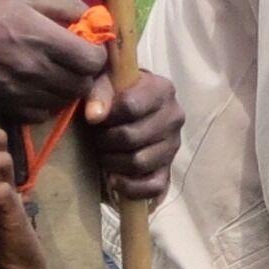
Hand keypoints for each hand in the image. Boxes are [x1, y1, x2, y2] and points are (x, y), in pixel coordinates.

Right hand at [0, 0, 111, 128]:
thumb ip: (66, 5)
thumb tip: (95, 18)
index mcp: (44, 38)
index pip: (94, 61)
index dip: (96, 54)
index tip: (86, 46)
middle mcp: (36, 69)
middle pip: (83, 84)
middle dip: (84, 72)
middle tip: (71, 59)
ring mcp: (21, 91)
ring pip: (65, 101)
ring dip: (67, 88)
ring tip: (53, 71)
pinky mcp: (7, 105)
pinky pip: (42, 113)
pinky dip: (47, 102)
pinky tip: (36, 86)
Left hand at [87, 66, 180, 203]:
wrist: (129, 108)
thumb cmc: (116, 92)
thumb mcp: (106, 80)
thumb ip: (99, 90)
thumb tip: (94, 116)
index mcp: (162, 90)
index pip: (130, 106)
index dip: (106, 116)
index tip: (94, 118)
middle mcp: (174, 117)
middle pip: (131, 137)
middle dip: (105, 140)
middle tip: (96, 137)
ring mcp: (173, 146)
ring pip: (138, 163)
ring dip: (112, 161)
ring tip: (104, 152)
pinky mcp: (168, 170)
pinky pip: (153, 187)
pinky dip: (129, 187)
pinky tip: (113, 179)